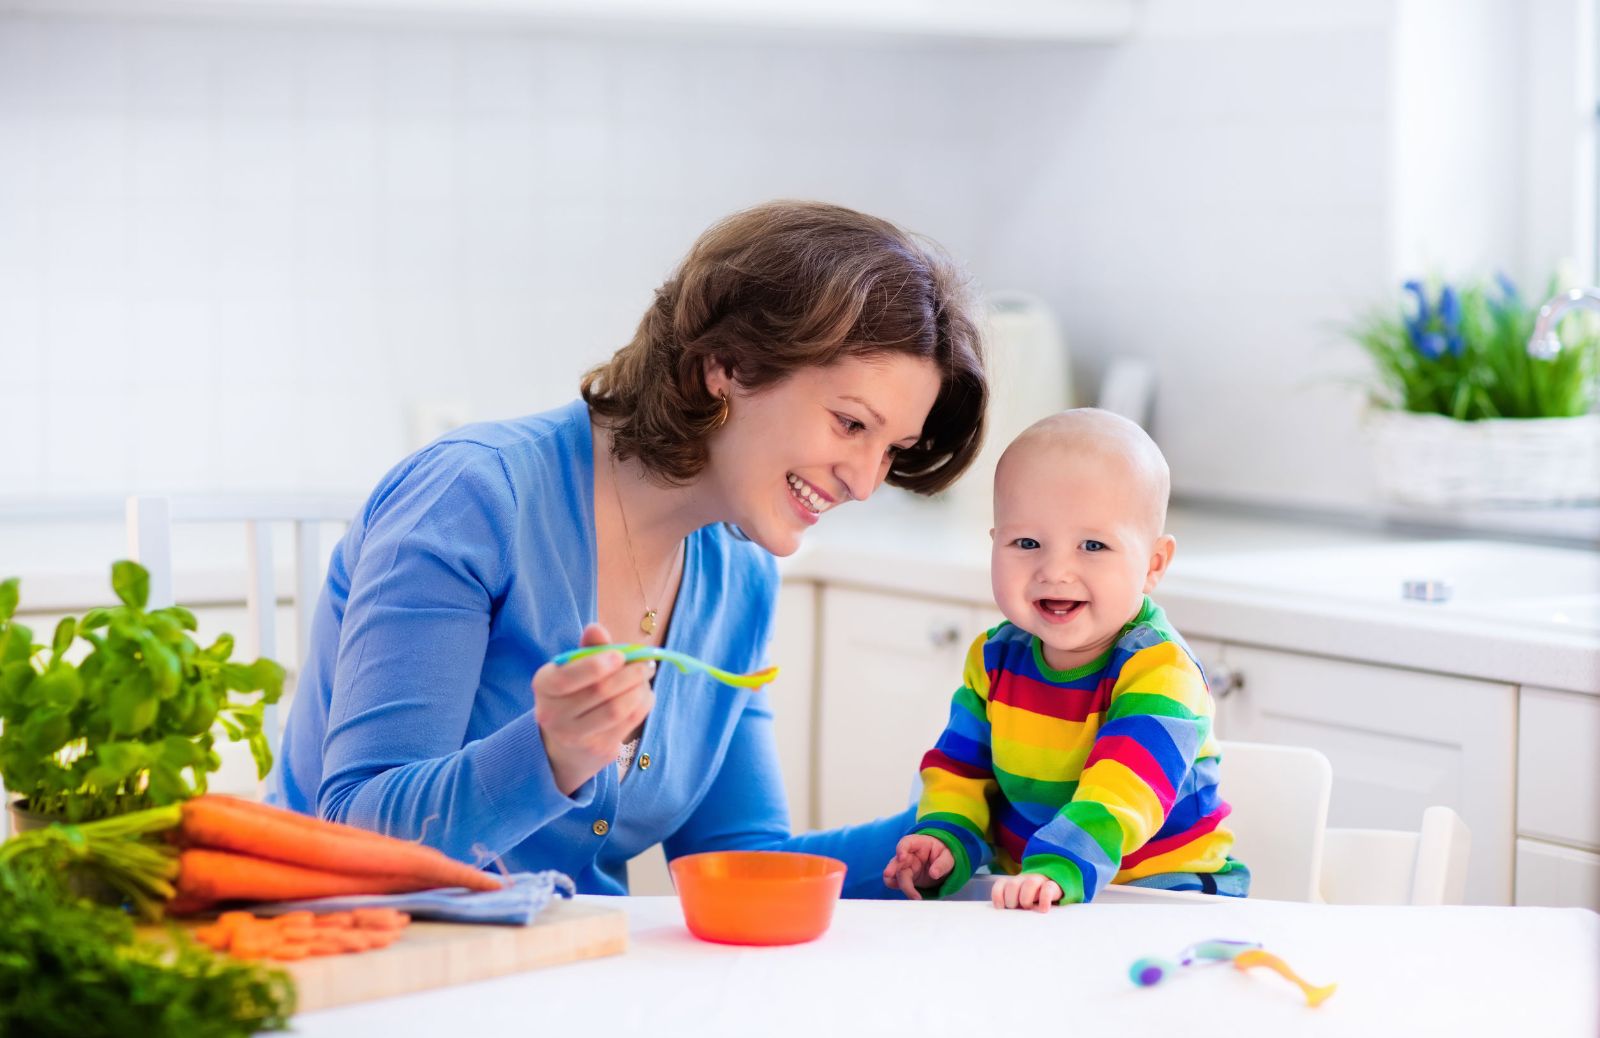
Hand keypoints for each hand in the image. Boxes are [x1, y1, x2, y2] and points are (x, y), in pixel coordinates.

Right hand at [533, 622, 656, 795]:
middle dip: (630, 673)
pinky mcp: (598, 749)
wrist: (566, 744)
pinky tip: (644, 695)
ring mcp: (575, 736)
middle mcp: (553, 714)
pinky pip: (629, 723)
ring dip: (640, 689)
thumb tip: (596, 629)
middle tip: (647, 663)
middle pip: (600, 691)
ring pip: (618, 709)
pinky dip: (644, 704)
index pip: (567, 677)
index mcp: (543, 686)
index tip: (620, 655)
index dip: (597, 664)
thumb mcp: (574, 669)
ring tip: (646, 677)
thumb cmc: (574, 694)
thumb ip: (588, 648)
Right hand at [882, 834, 953, 899]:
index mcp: (917, 844)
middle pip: (896, 861)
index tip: (901, 857)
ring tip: (915, 897)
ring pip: (895, 876)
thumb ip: (941, 864)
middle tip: (888, 875)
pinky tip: (913, 896)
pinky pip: (897, 885)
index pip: (905, 843)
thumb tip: (933, 873)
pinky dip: (903, 891)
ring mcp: (904, 867)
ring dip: (901, 886)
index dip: (901, 849)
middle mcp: (907, 855)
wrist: (940, 863)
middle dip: (891, 868)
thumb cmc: (942, 854)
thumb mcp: (947, 856)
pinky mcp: (905, 878)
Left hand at [990, 872, 1063, 912]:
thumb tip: (1003, 918)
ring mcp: (1039, 881)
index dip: (997, 895)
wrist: (1052, 888)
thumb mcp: (1019, 901)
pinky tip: (1043, 909)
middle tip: (1016, 909)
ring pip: (1030, 883)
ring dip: (1026, 898)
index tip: (1001, 908)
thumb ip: (1011, 905)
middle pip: (1013, 884)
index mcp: (1014, 882)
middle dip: (1011, 900)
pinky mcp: (1053, 886)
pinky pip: (1048, 888)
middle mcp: (1024, 880)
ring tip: (1028, 908)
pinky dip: (1044, 899)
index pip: (1001, 883)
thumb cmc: (1031, 899)